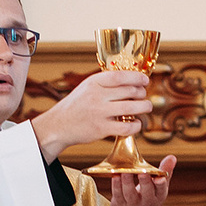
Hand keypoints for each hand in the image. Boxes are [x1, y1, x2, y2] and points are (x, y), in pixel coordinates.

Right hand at [32, 66, 149, 159]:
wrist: (58, 125)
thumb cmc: (76, 106)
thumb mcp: (86, 88)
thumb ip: (105, 83)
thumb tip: (132, 81)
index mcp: (93, 82)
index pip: (120, 76)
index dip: (136, 77)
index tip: (145, 81)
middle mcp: (96, 96)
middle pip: (129, 91)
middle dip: (141, 93)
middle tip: (143, 96)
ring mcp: (99, 113)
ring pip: (131, 107)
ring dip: (144, 107)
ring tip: (146, 107)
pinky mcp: (101, 129)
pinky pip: (126, 127)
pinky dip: (136, 125)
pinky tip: (136, 123)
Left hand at [109, 156, 176, 205]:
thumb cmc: (148, 198)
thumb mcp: (159, 189)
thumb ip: (165, 172)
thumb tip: (172, 157)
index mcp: (158, 196)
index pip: (161, 190)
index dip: (161, 184)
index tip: (160, 177)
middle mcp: (147, 202)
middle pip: (146, 192)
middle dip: (145, 182)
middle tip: (143, 172)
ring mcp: (132, 205)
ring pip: (129, 192)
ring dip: (127, 180)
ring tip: (126, 170)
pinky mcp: (120, 205)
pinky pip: (118, 193)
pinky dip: (116, 184)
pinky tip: (116, 174)